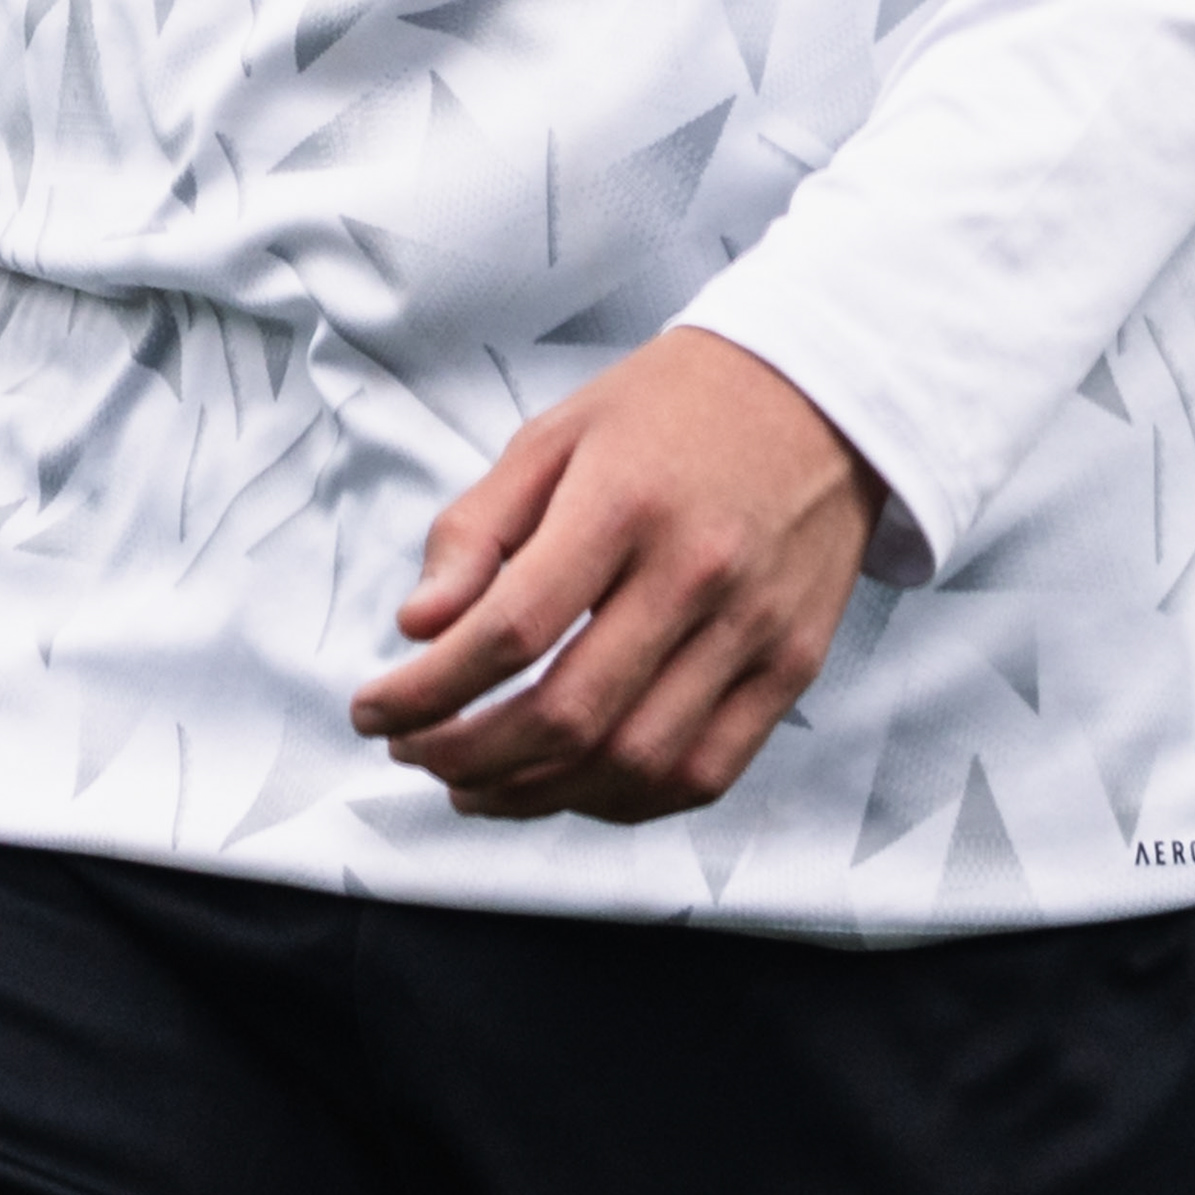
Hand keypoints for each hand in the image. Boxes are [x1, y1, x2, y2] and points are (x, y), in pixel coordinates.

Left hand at [348, 329, 884, 824]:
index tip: (373, 710)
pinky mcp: (792, 666)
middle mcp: (696, 570)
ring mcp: (753, 627)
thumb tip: (418, 627)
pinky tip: (568, 786)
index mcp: (624, 500)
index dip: (426, 691)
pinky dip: (622, 803)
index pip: (509, 630)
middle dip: (467, 757)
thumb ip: (479, 527)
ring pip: (631, 763)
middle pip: (567, 714)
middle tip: (416, 753)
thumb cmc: (671, 409)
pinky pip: (701, 773)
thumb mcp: (557, 432)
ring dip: (534, 796)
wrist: (821, 391)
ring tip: (475, 784)